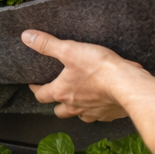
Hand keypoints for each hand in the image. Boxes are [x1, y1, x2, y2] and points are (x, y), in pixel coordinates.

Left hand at [21, 30, 148, 121]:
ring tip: (79, 100)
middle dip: (56, 104)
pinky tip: (102, 102)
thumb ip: (48, 44)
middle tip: (57, 96)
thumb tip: (27, 37)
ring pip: (79, 116)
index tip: (34, 85)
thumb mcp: (70, 50)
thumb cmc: (99, 68)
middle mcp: (75, 106)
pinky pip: (100, 116)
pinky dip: (98, 110)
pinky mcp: (109, 114)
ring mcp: (92, 112)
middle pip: (59, 111)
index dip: (36, 90)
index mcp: (62, 92)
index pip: (42, 95)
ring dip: (77, 110)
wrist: (127, 85)